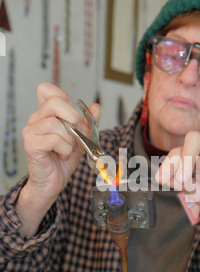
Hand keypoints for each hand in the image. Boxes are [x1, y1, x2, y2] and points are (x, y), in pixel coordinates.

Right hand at [15, 82, 99, 236]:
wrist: (54, 182)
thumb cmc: (63, 160)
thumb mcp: (82, 138)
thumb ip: (89, 122)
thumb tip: (96, 106)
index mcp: (46, 114)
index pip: (46, 89)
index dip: (63, 97)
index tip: (73, 115)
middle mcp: (36, 119)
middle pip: (54, 102)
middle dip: (73, 117)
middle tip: (75, 133)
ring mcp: (31, 131)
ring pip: (56, 124)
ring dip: (69, 140)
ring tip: (66, 149)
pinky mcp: (32, 145)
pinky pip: (54, 139)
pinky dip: (64, 149)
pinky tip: (61, 155)